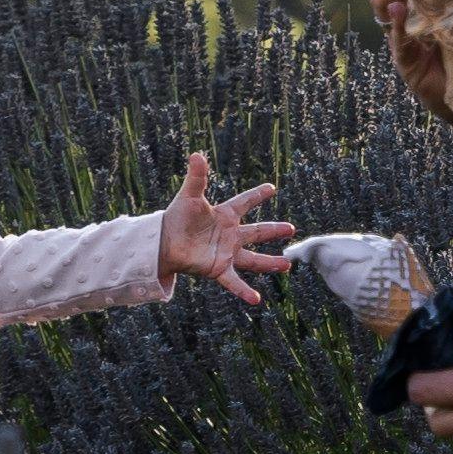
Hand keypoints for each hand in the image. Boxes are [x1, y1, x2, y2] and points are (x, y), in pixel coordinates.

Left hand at [160, 151, 297, 306]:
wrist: (161, 243)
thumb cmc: (175, 219)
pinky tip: (256, 300)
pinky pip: (234, 282)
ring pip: (253, 260)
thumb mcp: (189, 197)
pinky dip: (244, 291)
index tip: (271, 188)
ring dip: (270, 263)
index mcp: (225, 215)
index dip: (257, 195)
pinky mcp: (218, 269)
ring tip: (287, 266)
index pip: (245, 202)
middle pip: (256, 232)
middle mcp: (229, 235)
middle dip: (273, 230)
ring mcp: (226, 253)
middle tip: (291, 229)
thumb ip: (197, 177)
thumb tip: (197, 154)